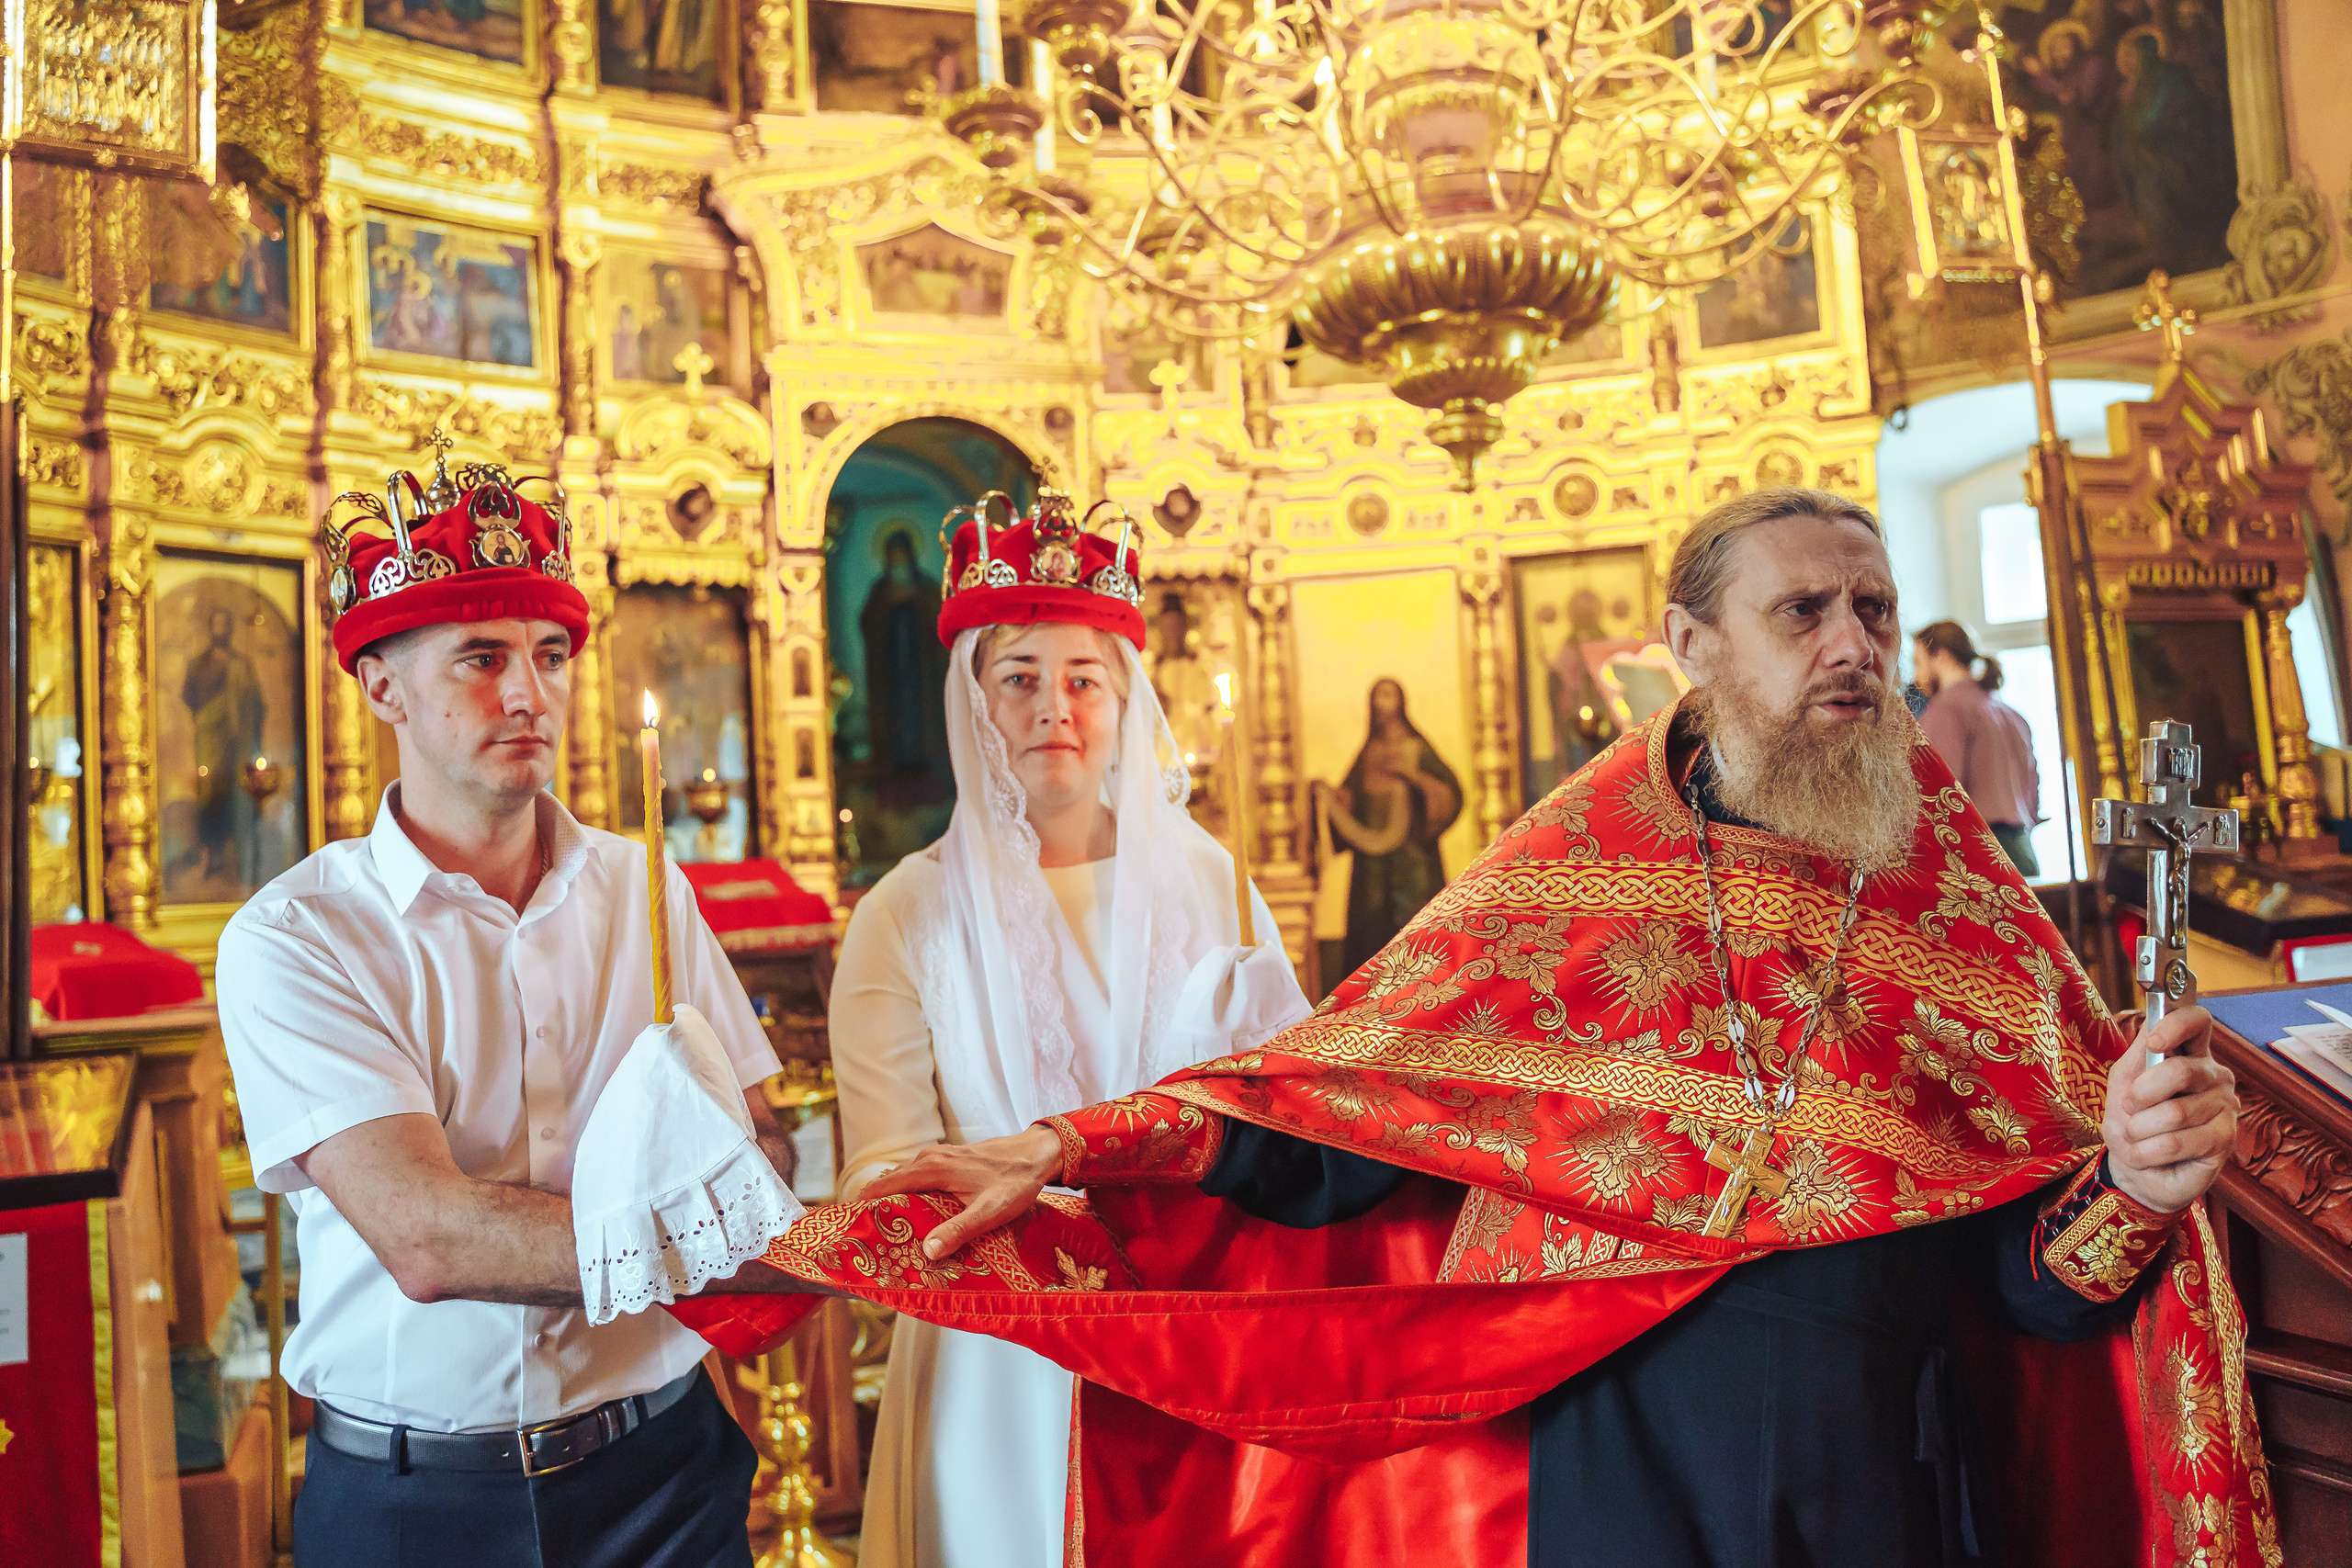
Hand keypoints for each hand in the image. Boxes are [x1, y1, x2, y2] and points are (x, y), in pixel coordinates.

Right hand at [859, 1127, 1064, 1259]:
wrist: (1039, 1153)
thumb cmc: (1016, 1182)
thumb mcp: (989, 1211)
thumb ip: (959, 1230)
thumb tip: (928, 1251)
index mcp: (933, 1168)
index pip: (884, 1186)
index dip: (863, 1205)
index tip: (848, 1227)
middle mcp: (930, 1158)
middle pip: (890, 1183)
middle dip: (876, 1208)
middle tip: (866, 1238)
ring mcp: (941, 1157)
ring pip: (905, 1179)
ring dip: (894, 1201)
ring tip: (886, 1230)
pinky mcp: (951, 1160)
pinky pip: (920, 1177)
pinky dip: (910, 1193)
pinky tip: (916, 1213)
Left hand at [2102, 1005, 2238, 1213]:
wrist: (2137, 1171)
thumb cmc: (2131, 1123)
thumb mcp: (2122, 1084)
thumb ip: (2137, 1057)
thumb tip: (2152, 1029)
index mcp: (2189, 1054)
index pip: (2198, 1021)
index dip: (2177, 1025)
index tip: (2154, 1044)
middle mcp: (2213, 1076)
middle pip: (2180, 1071)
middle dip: (2141, 1094)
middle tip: (2129, 1109)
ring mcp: (2224, 1106)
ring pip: (2174, 1112)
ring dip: (2140, 1130)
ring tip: (2137, 1138)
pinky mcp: (2225, 1139)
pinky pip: (2176, 1142)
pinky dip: (2148, 1152)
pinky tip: (2147, 1156)